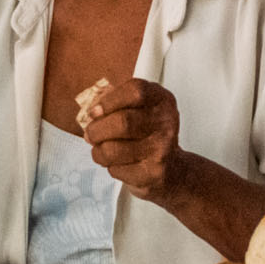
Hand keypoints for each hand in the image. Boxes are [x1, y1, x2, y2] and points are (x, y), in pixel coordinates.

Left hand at [81, 79, 188, 200]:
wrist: (173, 169)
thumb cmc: (147, 134)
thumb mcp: (139, 110)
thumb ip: (116, 103)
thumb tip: (91, 113)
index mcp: (162, 100)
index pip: (135, 91)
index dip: (109, 101)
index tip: (95, 111)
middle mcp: (166, 122)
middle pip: (122, 122)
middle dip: (96, 130)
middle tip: (91, 134)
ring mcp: (162, 148)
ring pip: (113, 149)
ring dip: (98, 151)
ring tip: (101, 150)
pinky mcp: (154, 172)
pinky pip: (116, 169)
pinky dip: (110, 166)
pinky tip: (118, 163)